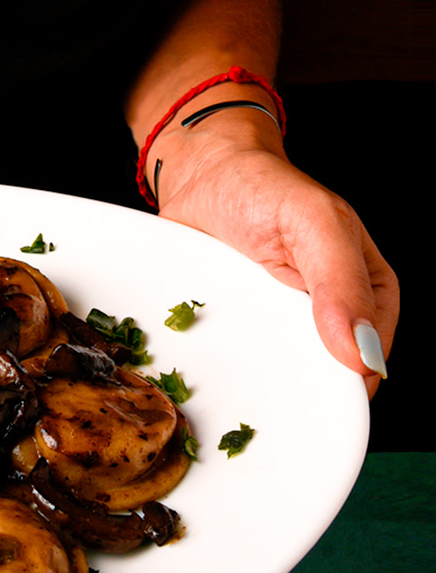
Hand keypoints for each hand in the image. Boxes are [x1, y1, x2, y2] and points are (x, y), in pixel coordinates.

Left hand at [156, 133, 397, 395]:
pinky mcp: (239, 323)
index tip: (310, 399)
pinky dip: (219, 360)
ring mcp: (280, 322)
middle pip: (321, 378)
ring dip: (253, 377)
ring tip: (231, 369)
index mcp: (368, 294)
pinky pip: (234, 357)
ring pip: (276, 375)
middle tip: (262, 387)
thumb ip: (342, 283)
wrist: (205, 173)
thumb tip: (362, 354)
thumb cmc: (265, 188)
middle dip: (294, 388)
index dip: (342, 386)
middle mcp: (326, 315)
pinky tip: (207, 356)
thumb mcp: (314, 222)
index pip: (367, 364)